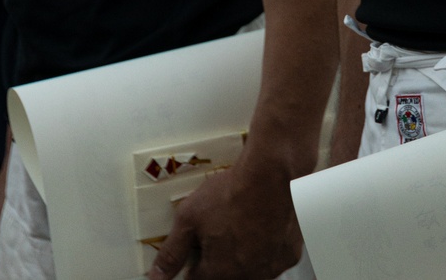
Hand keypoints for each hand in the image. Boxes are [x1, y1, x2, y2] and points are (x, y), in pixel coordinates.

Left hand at [147, 155, 301, 279]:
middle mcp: (245, 278)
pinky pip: (274, 259)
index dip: (195, 261)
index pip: (197, 279)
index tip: (199, 244)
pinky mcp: (290, 256)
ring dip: (244, 255)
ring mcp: (270, 269)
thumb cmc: (232, 193)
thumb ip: (171, 252)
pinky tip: (264, 225)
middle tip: (223, 229)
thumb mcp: (189, 217)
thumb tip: (155, 278)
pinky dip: (268, 247)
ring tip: (243, 224)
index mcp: (217, 273)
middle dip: (220, 258)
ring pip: (251, 270)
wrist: (273, 174)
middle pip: (225, 275)